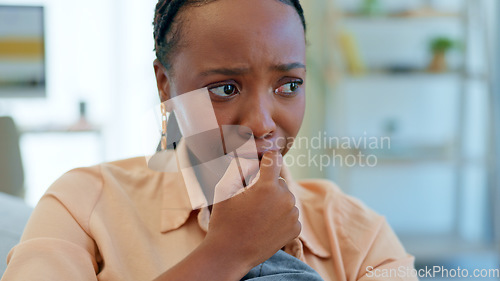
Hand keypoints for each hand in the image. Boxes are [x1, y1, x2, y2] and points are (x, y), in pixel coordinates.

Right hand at [204, 150, 300, 270]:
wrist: (230, 255)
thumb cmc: (224, 221)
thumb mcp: (224, 189)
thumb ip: (238, 167)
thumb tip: (248, 154)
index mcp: (267, 186)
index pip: (274, 158)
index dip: (265, 160)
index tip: (259, 165)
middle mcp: (285, 199)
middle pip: (279, 181)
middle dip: (267, 185)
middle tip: (250, 201)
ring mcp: (292, 215)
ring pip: (285, 198)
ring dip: (274, 202)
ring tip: (256, 216)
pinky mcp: (296, 229)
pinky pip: (289, 214)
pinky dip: (280, 217)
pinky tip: (265, 225)